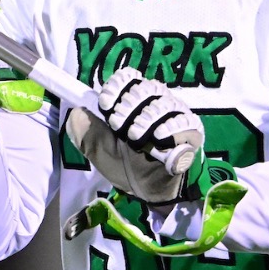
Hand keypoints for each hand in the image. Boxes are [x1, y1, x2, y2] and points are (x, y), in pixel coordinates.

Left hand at [64, 66, 204, 203]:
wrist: (147, 191)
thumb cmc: (125, 166)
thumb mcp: (99, 151)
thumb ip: (86, 132)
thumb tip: (76, 111)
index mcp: (133, 102)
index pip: (128, 78)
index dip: (116, 86)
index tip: (105, 103)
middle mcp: (156, 103)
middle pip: (146, 87)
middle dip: (127, 104)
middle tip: (117, 125)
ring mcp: (175, 116)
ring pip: (164, 102)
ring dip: (146, 117)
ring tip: (134, 137)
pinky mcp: (192, 131)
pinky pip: (184, 120)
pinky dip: (169, 126)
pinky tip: (158, 137)